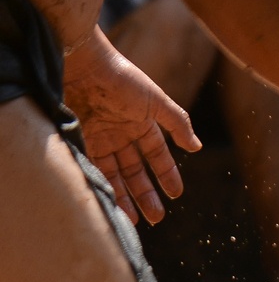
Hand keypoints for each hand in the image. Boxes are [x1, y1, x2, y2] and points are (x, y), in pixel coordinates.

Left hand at [62, 28, 198, 224]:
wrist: (80, 60)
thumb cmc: (121, 77)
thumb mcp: (156, 101)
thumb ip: (178, 123)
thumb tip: (196, 147)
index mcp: (141, 123)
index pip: (157, 155)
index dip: (167, 174)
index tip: (176, 194)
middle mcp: (120, 133)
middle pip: (135, 170)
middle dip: (146, 195)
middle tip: (156, 218)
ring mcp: (99, 137)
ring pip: (114, 174)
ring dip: (124, 197)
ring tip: (132, 221)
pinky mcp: (79, 138)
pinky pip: (92, 167)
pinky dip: (102, 185)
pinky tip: (110, 202)